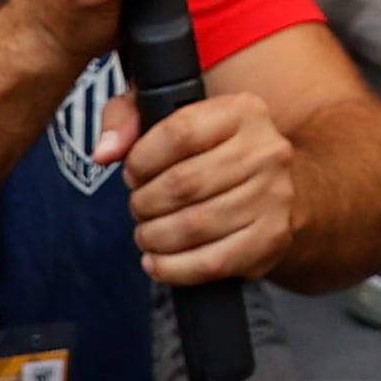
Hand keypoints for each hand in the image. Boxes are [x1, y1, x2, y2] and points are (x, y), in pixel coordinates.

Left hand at [111, 86, 299, 285]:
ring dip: (155, 237)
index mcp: (243, 110)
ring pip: (195, 225)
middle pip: (185, 183)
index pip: (180, 132)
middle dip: (145, 203)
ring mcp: (275, 196)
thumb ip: (126, 118)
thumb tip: (105, 152)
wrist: (261, 186)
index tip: (132, 174)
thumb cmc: (204, 150)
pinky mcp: (272, 238)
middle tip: (139, 209)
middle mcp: (268, 149)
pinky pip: (213, 262)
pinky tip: (157, 262)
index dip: (142, 160)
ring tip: (147, 234)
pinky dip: (174, 269)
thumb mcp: (164, 115)